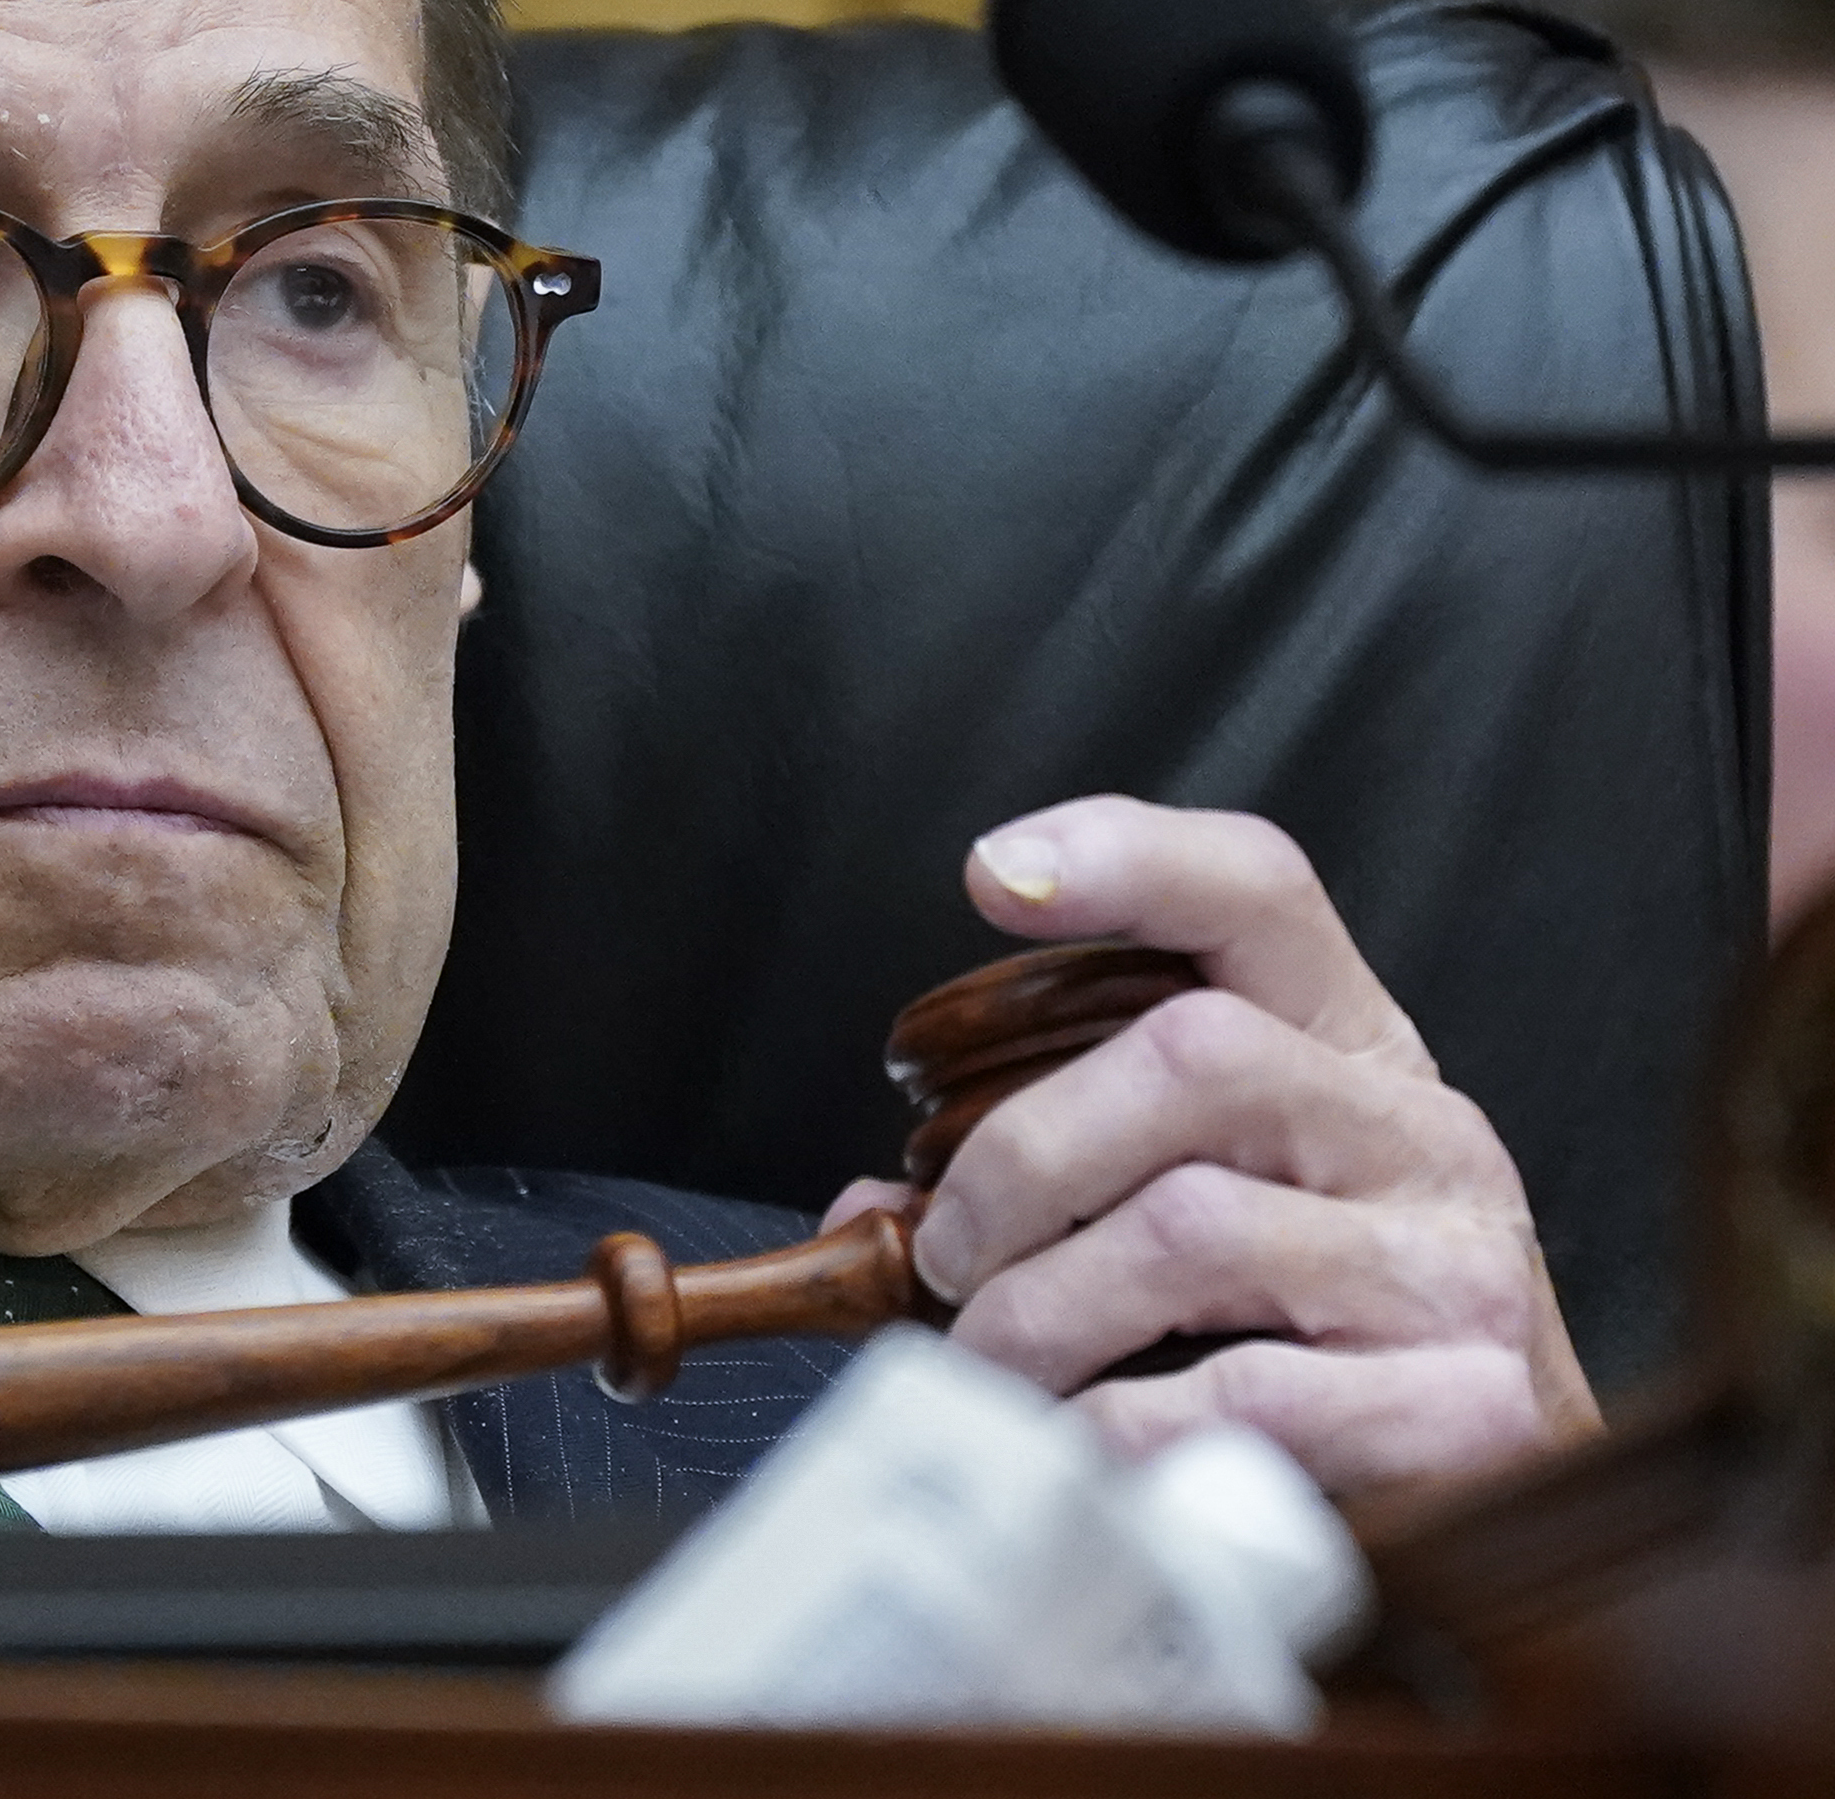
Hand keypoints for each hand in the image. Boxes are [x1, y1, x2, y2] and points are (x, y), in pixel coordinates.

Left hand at [821, 795, 1599, 1494]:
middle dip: (1022, 1155)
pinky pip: (1237, 1395)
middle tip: (948, 1254)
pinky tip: (1082, 1443)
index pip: (1257, 891)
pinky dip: (1114, 1425)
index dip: (1127, 855)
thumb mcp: (1211, 1218)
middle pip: (1192, 1052)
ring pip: (1191, 1227)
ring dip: (1041, 1310)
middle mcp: (1422, 1132)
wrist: (1509, 1519)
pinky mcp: (1467, 1410)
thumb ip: (1057, 1182)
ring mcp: (1458, 1267)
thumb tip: (866, 1218)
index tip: (994, 871)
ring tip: (994, 1365)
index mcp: (1352, 1053)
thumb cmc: (1315, 1350)